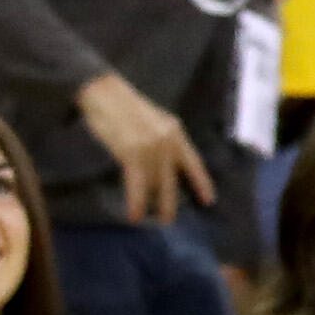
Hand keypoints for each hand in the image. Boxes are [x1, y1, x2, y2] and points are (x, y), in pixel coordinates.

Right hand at [78, 72, 214, 226]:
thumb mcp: (153, 123)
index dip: (201, 182)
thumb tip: (162, 167)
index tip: (209, 200)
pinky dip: (136, 201)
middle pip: (173, 179)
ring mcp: (152, 147)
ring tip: (148, 219)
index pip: (193, 162)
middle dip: (170, 202)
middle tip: (167, 219)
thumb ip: (161, 142)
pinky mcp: (133, 153)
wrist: (105, 94)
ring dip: (149, 202)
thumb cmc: (124, 109)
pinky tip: (134, 215)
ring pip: (154, 183)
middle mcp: (168, 140)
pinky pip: (137, 184)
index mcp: (175, 131)